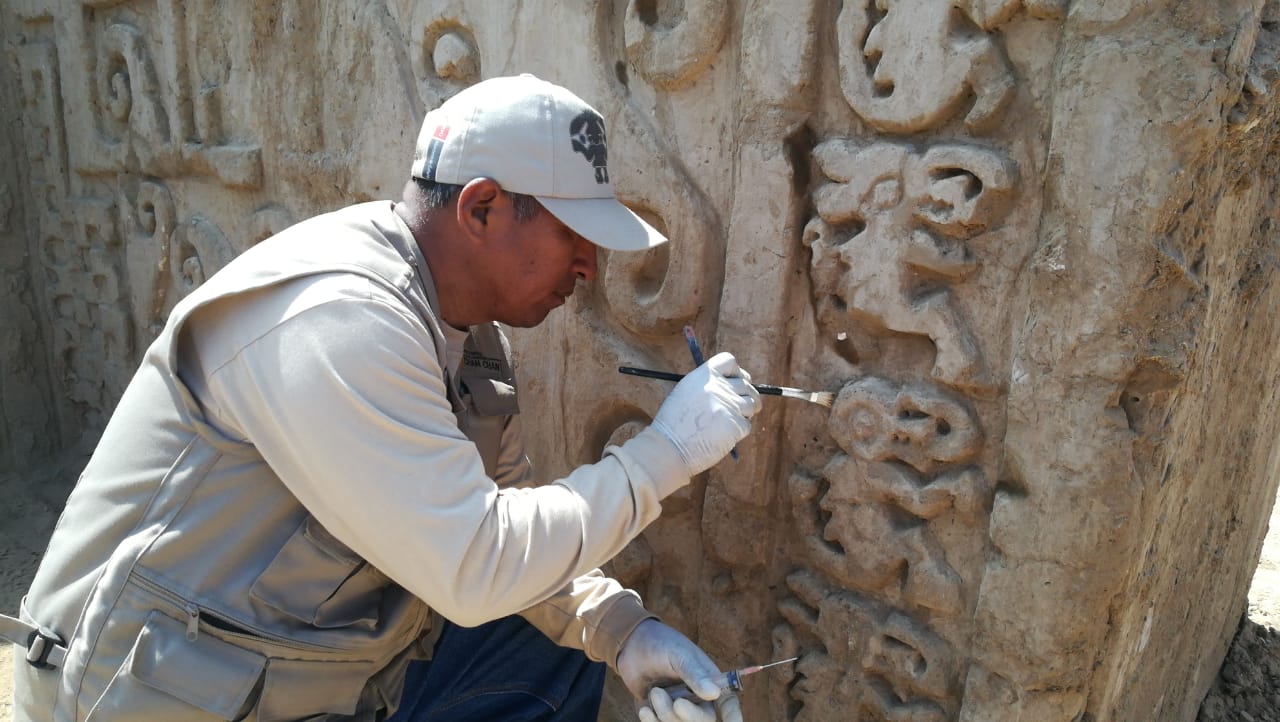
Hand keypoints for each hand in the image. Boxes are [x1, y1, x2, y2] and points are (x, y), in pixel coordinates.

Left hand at [616, 619, 742, 721]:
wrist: (630, 645)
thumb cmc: (660, 643)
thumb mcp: (679, 654)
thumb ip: (695, 674)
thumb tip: (714, 694)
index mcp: (709, 681)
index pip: (727, 703)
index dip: (733, 716)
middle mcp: (697, 698)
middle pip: (704, 720)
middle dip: (689, 716)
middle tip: (676, 703)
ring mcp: (678, 708)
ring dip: (666, 716)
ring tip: (654, 693)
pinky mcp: (659, 715)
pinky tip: (644, 709)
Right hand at [651, 352, 760, 475]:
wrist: (669, 448)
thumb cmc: (674, 423)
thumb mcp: (685, 392)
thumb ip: (708, 385)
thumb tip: (734, 383)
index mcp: (704, 375)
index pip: (729, 361)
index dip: (736, 372)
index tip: (735, 382)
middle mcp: (718, 387)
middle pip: (746, 384)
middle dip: (746, 395)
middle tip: (737, 406)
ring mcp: (729, 406)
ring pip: (752, 403)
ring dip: (746, 413)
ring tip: (729, 421)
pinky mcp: (736, 425)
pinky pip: (746, 425)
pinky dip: (738, 431)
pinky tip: (722, 435)